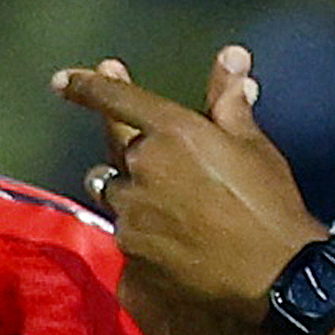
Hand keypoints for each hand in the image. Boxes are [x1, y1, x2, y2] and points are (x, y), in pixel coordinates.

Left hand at [55, 45, 322, 310]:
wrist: (274, 278)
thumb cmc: (269, 206)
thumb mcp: (253, 147)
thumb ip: (229, 101)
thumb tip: (232, 55)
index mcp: (172, 132)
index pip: (118, 100)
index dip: (87, 87)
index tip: (60, 81)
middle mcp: (142, 167)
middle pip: (114, 149)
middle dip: (121, 145)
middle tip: (143, 153)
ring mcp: (132, 213)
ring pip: (116, 194)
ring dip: (132, 192)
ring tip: (168, 205)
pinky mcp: (131, 252)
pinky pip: (125, 232)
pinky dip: (142, 230)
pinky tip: (171, 241)